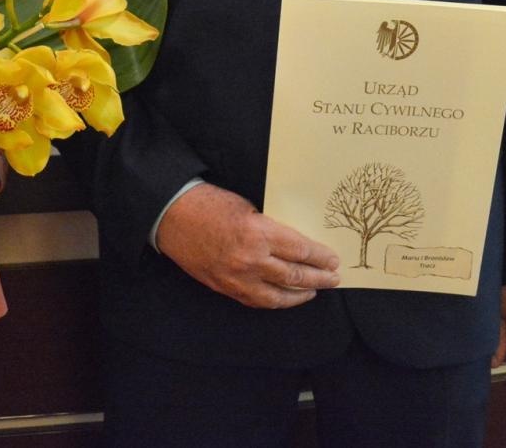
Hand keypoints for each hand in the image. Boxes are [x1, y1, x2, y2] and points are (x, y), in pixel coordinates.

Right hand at [155, 183, 339, 308]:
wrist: (172, 216)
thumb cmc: (209, 203)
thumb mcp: (247, 206)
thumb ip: (270, 227)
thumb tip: (294, 242)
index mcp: (258, 234)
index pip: (300, 251)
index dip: (320, 257)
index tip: (333, 259)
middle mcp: (250, 260)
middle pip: (294, 276)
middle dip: (318, 278)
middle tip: (334, 278)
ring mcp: (236, 278)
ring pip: (278, 295)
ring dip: (301, 294)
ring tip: (315, 290)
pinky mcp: (225, 287)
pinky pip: (257, 301)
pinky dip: (276, 301)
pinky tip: (286, 297)